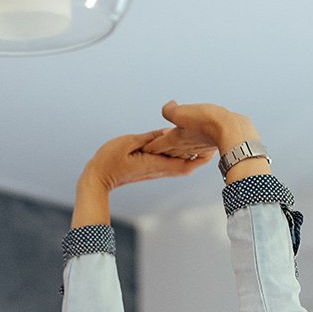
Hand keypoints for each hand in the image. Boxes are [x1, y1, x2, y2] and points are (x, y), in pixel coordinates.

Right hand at [79, 129, 213, 193]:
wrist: (97, 179)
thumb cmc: (108, 160)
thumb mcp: (127, 143)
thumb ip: (148, 138)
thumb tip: (168, 131)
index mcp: (153, 164)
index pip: (182, 165)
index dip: (199, 159)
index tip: (212, 150)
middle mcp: (157, 170)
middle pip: (185, 168)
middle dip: (201, 158)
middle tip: (215, 145)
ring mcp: (153, 172)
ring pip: (179, 167)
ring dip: (192, 158)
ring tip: (205, 144)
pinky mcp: (149, 170)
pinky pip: (169, 165)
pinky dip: (180, 157)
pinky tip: (185, 148)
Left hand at [142, 100, 258, 159]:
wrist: (231, 130)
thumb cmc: (206, 121)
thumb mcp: (182, 112)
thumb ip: (171, 110)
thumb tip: (169, 105)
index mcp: (174, 138)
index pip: (156, 145)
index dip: (147, 148)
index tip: (139, 152)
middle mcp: (184, 146)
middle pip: (167, 152)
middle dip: (159, 154)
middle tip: (151, 155)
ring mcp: (197, 147)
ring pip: (181, 152)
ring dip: (175, 153)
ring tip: (170, 153)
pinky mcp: (209, 145)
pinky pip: (195, 151)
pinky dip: (191, 151)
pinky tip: (194, 150)